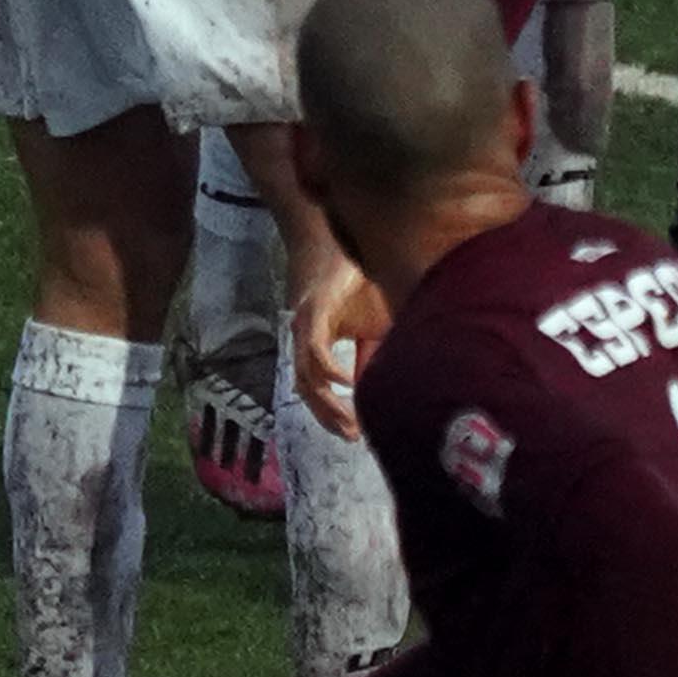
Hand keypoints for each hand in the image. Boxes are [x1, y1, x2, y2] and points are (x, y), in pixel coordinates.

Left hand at [290, 251, 389, 442]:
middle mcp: (305, 340)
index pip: (318, 389)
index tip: (355, 434)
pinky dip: (329, 369)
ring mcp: (306, 327)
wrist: (350, 240)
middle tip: (351, 436)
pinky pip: (315, 349)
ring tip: (349, 422)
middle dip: (328, 417)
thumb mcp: (372, 328)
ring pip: (307, 376)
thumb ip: (369, 358)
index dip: (332, 414)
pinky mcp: (315, 312)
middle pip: (307, 390)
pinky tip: (345, 383)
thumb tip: (373, 390)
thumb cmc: (358, 284)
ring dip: (326, 403)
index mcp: (316, 346)